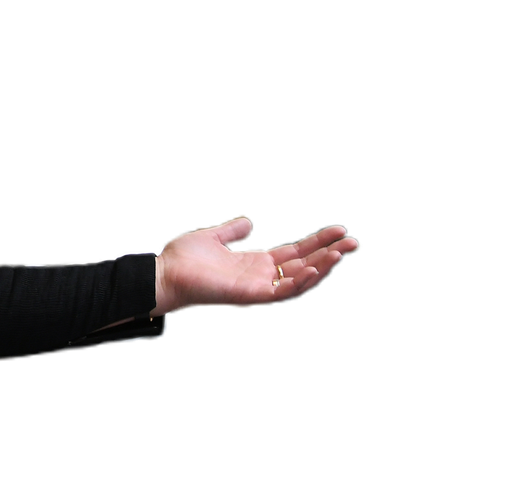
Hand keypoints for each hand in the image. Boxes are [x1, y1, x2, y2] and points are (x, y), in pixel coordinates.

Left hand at [153, 216, 358, 315]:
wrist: (164, 273)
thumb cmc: (183, 259)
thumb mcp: (213, 237)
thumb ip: (232, 232)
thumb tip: (249, 223)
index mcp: (255, 263)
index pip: (294, 252)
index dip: (316, 243)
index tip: (339, 231)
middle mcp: (261, 276)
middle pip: (303, 264)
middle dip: (329, 254)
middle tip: (355, 241)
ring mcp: (258, 288)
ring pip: (299, 280)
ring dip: (322, 268)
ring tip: (342, 253)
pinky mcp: (250, 295)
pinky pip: (281, 292)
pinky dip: (299, 282)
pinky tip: (313, 268)